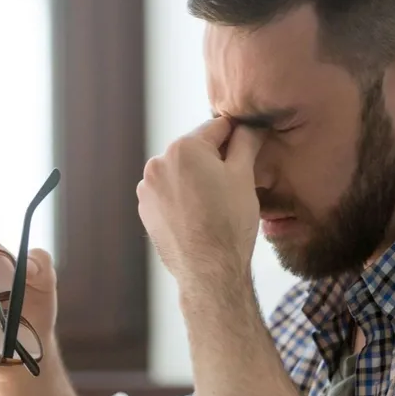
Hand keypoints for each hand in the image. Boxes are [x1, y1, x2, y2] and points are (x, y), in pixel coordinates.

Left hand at [137, 117, 260, 284]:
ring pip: (181, 172)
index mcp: (183, 147)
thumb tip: (250, 125)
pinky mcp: (145, 209)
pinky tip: (199, 215)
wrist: (209, 270)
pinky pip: (169, 193)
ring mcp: (147, 188)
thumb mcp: (244, 175)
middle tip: (233, 185)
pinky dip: (183, 198)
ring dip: (197, 179)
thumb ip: (246, 142)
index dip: (237, 137)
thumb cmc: (229, 223)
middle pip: (195, 150)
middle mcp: (158, 163)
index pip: (217, 127)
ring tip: (215, 204)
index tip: (248, 148)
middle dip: (214, 161)